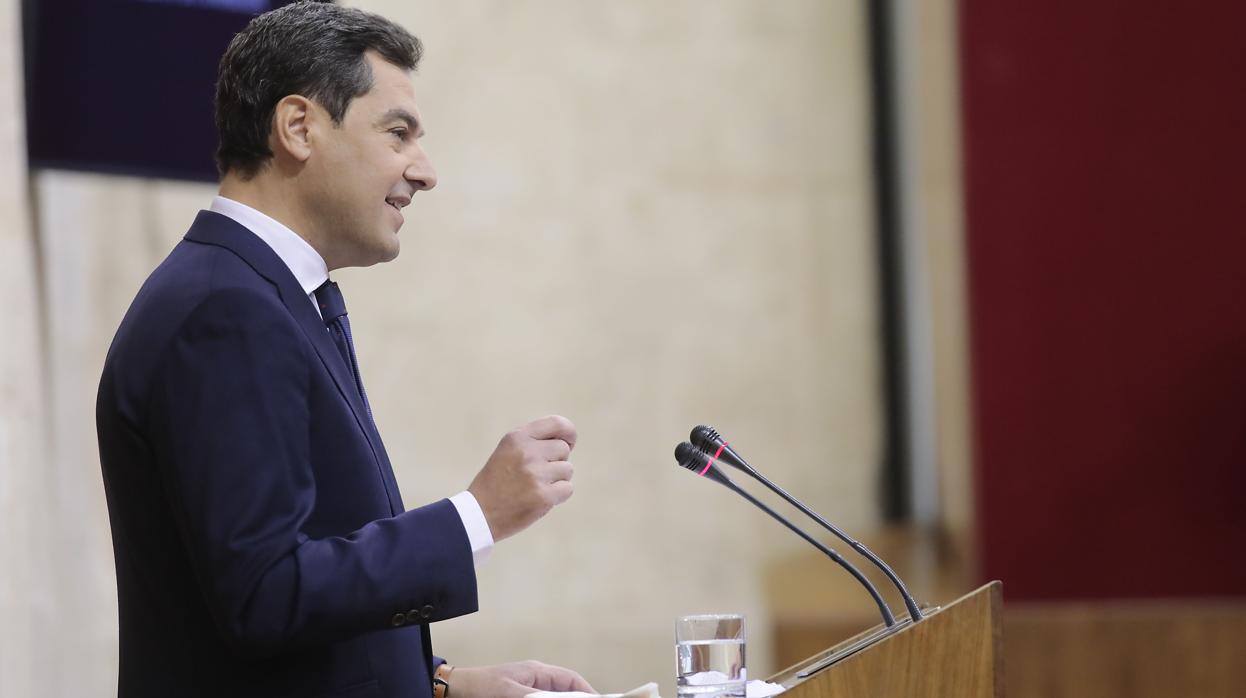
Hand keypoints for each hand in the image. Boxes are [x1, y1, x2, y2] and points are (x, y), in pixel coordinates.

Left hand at [451, 660, 594, 697]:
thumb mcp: (509, 693)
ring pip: (553, 697)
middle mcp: (536, 681)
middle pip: (565, 691)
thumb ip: (534, 697)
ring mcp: (528, 691)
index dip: (587, 692)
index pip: (571, 680)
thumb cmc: (478, 687)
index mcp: (537, 671)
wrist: (453, 691)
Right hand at [468, 415, 577, 541]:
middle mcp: (527, 452)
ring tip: (534, 487)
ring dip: (557, 480)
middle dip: (556, 461)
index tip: (569, 442)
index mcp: (517, 438)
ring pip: (567, 470)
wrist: (478, 514)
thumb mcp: (507, 451)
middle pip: (563, 449)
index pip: (556, 424)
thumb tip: (567, 441)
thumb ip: (533, 442)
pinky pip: (567, 489)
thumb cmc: (497, 482)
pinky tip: (539, 499)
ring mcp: (535, 474)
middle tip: (537, 474)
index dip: (568, 433)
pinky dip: (558, 496)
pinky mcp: (543, 496)